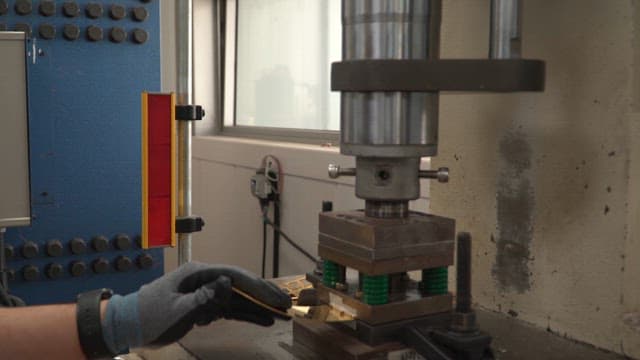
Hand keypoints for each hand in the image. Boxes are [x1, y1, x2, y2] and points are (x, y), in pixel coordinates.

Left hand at [100, 262, 290, 353]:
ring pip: (238, 298)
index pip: (235, 277)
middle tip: (286, 304)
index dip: (258, 287)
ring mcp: (205, 292)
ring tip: (280, 314)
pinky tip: (262, 320)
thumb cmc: (148, 316)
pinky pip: (229, 309)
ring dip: (258, 307)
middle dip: (263, 295)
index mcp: (198, 273)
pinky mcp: (204, 305)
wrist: (127, 325)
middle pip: (241, 285)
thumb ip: (204, 296)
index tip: (275, 298)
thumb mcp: (176, 308)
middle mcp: (205, 279)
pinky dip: (245, 314)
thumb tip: (228, 283)